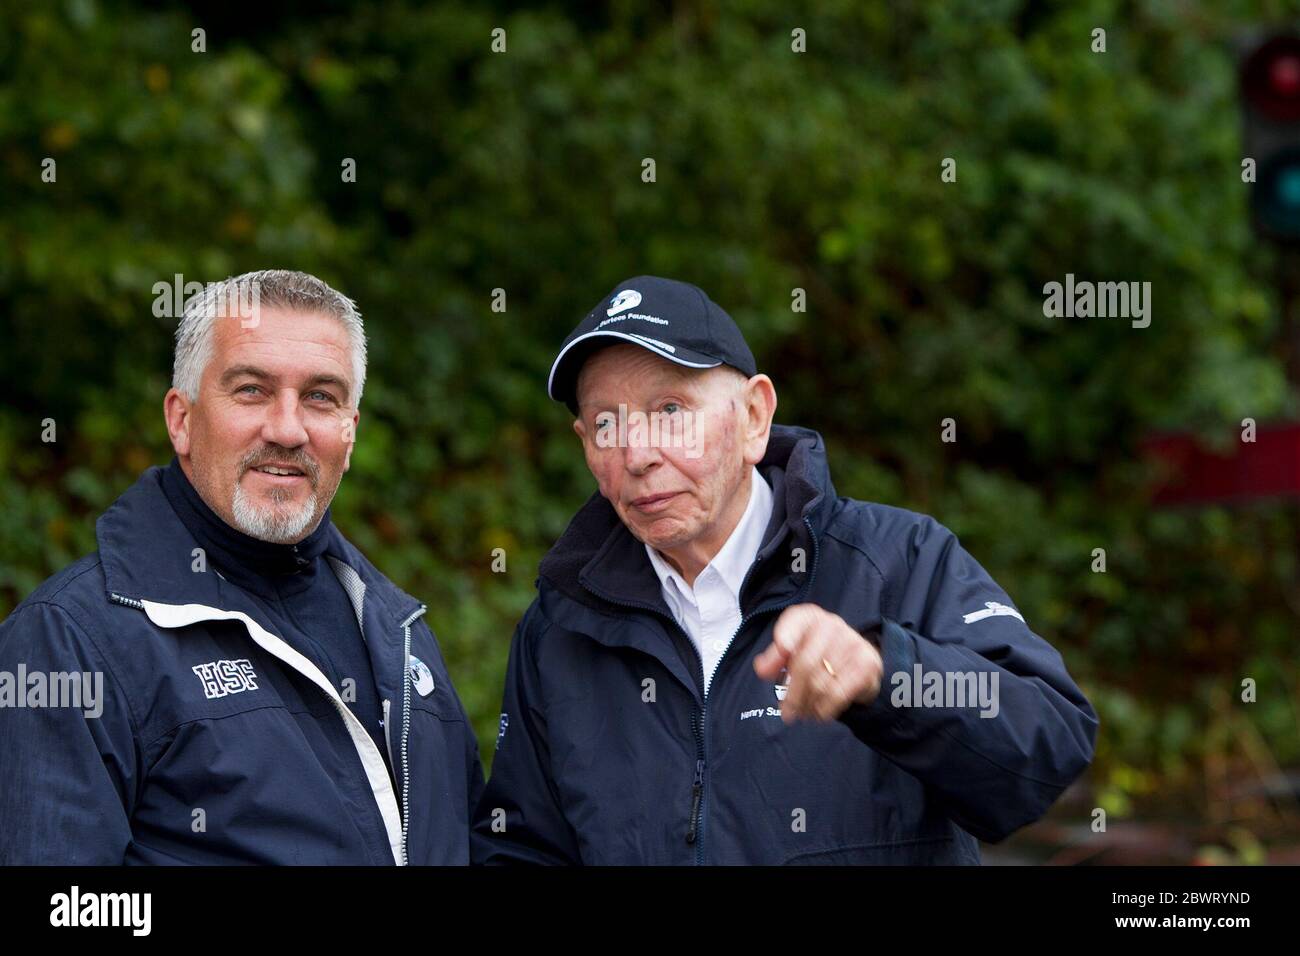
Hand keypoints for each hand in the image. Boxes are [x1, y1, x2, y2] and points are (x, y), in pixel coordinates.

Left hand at [753, 604, 882, 723]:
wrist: (861, 660)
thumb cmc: (820, 654)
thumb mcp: (794, 651)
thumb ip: (775, 659)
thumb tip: (762, 669)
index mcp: (811, 617)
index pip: (794, 620)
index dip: (784, 636)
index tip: (783, 650)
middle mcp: (833, 624)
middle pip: (804, 663)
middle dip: (793, 693)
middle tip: (786, 713)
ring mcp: (853, 642)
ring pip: (821, 683)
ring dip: (808, 705)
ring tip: (803, 714)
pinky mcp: (867, 664)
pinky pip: (839, 693)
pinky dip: (825, 708)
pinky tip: (820, 714)